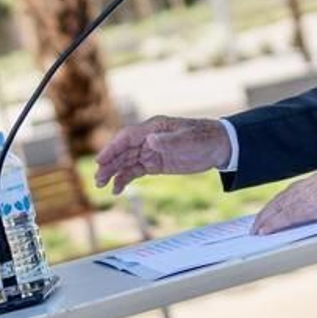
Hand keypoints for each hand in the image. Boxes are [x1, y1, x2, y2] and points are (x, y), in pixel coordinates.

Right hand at [94, 116, 231, 193]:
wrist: (218, 146)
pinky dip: (125, 178)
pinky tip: (117, 189)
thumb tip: (149, 140)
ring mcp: (151, 151)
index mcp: (153, 128)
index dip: (112, 148)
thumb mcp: (188, 140)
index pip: (127, 137)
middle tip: (98, 179)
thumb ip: (168, 141)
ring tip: (102, 186)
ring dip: (113, 172)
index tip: (100, 160)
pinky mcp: (155, 163)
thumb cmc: (203, 138)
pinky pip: (135, 170)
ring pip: (126, 162)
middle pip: (123, 151)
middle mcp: (148, 139)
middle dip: (109, 164)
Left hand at [252, 169, 316, 234]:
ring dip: (268, 219)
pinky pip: (292, 214)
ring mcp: (315, 193)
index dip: (277, 205)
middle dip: (267, 214)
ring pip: (284, 206)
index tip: (267, 215)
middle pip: (283, 199)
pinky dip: (277, 222)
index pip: (291, 193)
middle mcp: (313, 185)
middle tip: (255, 228)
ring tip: (257, 231)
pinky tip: (268, 230)